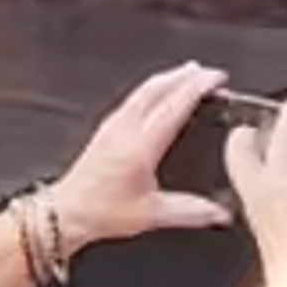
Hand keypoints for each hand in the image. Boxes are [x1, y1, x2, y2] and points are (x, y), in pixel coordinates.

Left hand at [50, 66, 235, 255]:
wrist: (66, 212)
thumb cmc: (99, 211)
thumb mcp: (152, 215)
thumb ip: (191, 212)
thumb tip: (220, 212)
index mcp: (139, 146)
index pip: (173, 106)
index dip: (197, 88)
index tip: (215, 78)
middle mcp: (124, 129)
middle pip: (157, 89)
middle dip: (185, 76)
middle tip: (208, 72)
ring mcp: (112, 126)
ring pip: (143, 90)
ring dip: (168, 79)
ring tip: (188, 74)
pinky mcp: (105, 129)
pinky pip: (132, 98)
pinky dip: (152, 89)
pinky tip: (157, 93)